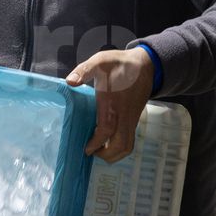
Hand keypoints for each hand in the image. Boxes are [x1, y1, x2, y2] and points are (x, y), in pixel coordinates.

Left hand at [67, 47, 154, 162]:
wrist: (146, 65)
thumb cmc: (120, 64)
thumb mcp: (101, 61)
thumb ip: (84, 70)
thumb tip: (70, 81)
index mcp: (113, 104)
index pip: (106, 131)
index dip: (96, 143)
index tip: (87, 149)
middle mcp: (124, 116)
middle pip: (121, 145)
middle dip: (107, 155)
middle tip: (91, 152)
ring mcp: (131, 119)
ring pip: (128, 146)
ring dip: (115, 154)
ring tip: (100, 151)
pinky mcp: (134, 120)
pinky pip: (129, 140)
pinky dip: (120, 147)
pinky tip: (108, 142)